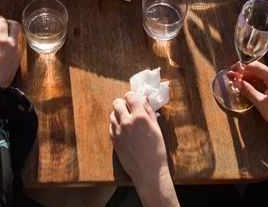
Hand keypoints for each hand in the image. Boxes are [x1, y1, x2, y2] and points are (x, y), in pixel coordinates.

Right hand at [0, 15, 21, 86]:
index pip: (3, 22)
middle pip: (15, 25)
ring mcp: (17, 51)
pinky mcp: (18, 58)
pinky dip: (12, 40)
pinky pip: (17, 44)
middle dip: (7, 22)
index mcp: (2, 40)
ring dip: (11, 31)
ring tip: (0, 35)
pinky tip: (4, 45)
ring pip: (17, 34)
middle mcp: (13, 43)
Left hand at [110, 92, 177, 206]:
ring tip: (126, 120)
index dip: (132, 96)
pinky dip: (115, 125)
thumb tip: (144, 98)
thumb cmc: (156, 151)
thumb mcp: (156, 128)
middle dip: (123, 103)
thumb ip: (149, 111)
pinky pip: (110, 126)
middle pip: (117, 103)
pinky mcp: (114, 140)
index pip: (130, 96)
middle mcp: (126, 122)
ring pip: (112, 114)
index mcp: (139, 117)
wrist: (149, 172)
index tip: (134, 100)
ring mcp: (118, 132)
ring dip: (118, 114)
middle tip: (129, 108)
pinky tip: (123, 129)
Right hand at [227, 62, 267, 149]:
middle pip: (257, 70)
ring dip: (248, 79)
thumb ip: (248, 90)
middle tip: (231, 78)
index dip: (241, 68)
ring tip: (237, 83)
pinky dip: (255, 83)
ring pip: (260, 75)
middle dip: (243, 74)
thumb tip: (236, 81)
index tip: (232, 72)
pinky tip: (247, 87)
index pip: (255, 66)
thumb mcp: (261, 103)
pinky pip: (264, 81)